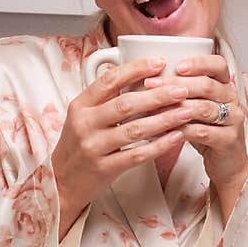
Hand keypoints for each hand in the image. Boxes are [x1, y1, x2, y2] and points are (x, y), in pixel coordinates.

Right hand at [52, 58, 191, 236]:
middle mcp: (85, 124)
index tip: (159, 63)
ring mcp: (94, 147)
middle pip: (126, 104)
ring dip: (164, 119)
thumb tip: (136, 75)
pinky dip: (159, 145)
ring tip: (185, 112)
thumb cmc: (78, 146)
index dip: (136, 69)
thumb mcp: (82, 118)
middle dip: (157, 95)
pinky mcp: (104, 168)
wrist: (61, 183)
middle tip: (181, 90)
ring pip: (135, 129)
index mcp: (80, 106)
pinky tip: (176, 137)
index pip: (109, 80)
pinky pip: (137, 155)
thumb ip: (104, 99)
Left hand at [147, 52, 247, 219]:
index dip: (198, 62)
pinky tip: (164, 131)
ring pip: (204, 108)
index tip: (176, 65)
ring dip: (176, 107)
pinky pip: (203, 132)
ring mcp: (233, 120)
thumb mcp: (195, 109)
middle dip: (177, 84)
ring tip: (154, 108)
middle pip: (207, 85)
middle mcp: (232, 100)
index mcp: (225, 87)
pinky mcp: (229, 140)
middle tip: (151, 84)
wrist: (227, 165)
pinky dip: (182, 130)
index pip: (218, 65)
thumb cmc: (207, 133)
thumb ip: (180, 94)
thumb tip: (147, 81)